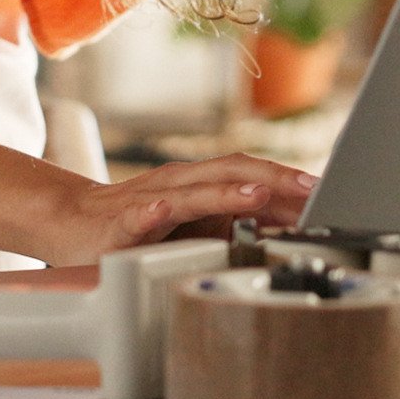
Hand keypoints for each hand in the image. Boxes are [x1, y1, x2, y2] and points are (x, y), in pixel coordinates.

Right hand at [13, 153, 318, 265]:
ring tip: (258, 194)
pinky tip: (163, 213)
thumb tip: (287, 227)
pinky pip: (138, 216)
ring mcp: (150, 200)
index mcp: (199, 184)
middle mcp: (179, 184)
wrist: (69, 223)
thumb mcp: (194, 225)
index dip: (290, 181)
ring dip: (225, 191)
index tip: (330, 195)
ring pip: (191, 191)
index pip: (252, 174)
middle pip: (231, 171)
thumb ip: (235, 222)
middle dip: (273, 178)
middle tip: (312, 188)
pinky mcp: (120, 223)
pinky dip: (153, 212)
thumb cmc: (136, 224)